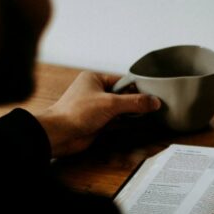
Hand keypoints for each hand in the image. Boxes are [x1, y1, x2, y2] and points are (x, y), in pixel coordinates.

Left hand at [33, 71, 160, 156]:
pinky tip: (136, 125)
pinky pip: (116, 121)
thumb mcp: (110, 103)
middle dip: (135, 103)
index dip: (137, 88)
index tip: (152, 95)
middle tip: (151, 107)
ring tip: (146, 116)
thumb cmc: (75, 113)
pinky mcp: (97, 122)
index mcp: (94, 79)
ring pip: (120, 109)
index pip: (123, 81)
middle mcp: (95, 92)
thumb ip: (134, 102)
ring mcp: (96, 108)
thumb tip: (153, 101)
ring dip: (130, 114)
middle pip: (123, 95)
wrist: (60, 134)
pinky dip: (125, 123)